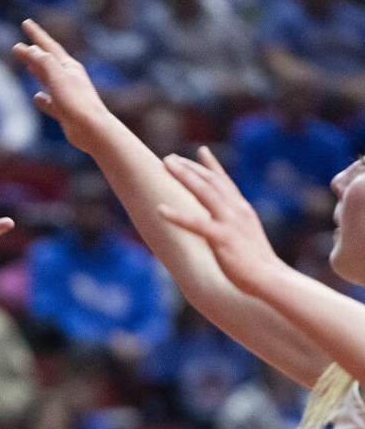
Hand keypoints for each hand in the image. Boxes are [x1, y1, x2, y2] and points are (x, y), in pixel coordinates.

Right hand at [12, 18, 112, 152]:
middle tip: (19, 46)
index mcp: (69, 66)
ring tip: (28, 67)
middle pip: (46, 62)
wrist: (91, 129)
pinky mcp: (65, 112)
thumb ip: (43, 62)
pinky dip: (41, 98)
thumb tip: (31, 50)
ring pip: (48, 80)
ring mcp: (67, 95)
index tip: (25, 23)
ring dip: (37, 72)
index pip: (48, 46)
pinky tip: (36, 98)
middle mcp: (69, 78)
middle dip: (33, 53)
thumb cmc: (76, 102)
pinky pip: (50, 102)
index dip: (36, 34)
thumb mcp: (58, 77)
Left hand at [157, 146, 278, 296]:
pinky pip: (196, 223)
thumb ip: (236, 225)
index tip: (200, 150)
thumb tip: (228, 224)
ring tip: (164, 166)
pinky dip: (176, 215)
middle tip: (168, 158)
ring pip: (204, 192)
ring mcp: (229, 222)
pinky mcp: (222, 238)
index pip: (225, 181)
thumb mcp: (246, 236)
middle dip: (189, 167)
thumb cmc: (256, 262)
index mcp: (241, 209)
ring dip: (183, 176)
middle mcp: (236, 210)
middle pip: (210, 181)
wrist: (269, 277)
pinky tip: (159, 209)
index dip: (212, 165)